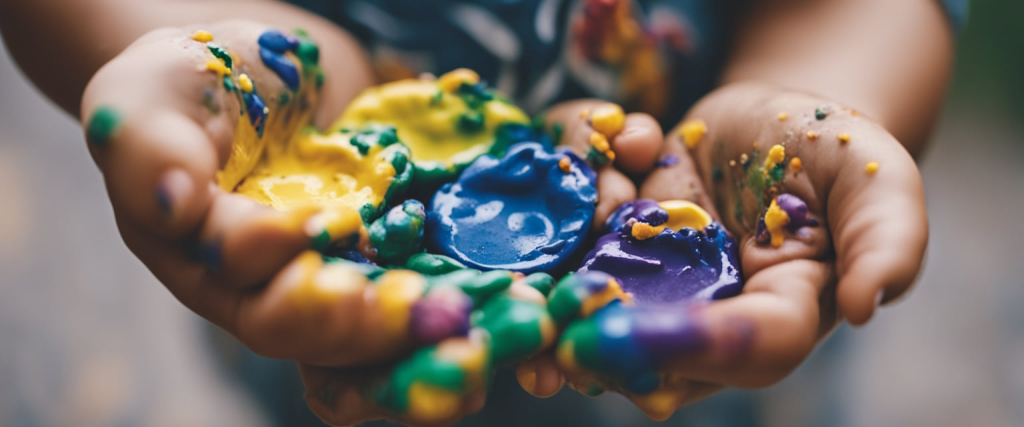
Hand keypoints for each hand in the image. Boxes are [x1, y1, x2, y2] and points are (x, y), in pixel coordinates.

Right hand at [78, 22, 438, 364]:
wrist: (258, 76)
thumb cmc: (189, 85)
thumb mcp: (149, 99)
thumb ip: (152, 150)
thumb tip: (171, 205)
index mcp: (198, 258)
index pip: (234, 274)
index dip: (275, 254)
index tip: (322, 222)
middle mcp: (259, 285)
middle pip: (302, 328)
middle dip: (358, 325)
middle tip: (416, 309)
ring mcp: (322, 275)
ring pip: (358, 331)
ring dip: (406, 331)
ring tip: (454, 320)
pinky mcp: (374, 257)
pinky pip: (407, 291)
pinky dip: (443, 298)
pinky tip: (488, 300)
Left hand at [537, 82, 927, 417]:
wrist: (769, 121)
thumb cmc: (834, 153)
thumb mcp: (879, 182)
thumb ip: (887, 242)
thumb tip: (865, 306)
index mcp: (783, 314)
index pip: (750, 348)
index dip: (696, 345)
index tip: (632, 334)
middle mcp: (712, 316)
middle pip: (657, 361)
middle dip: (602, 350)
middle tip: (556, 337)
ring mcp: (657, 287)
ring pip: (599, 319)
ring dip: (566, 296)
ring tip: (556, 257)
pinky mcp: (616, 251)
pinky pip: (573, 256)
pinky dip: (567, 221)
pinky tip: (602, 159)